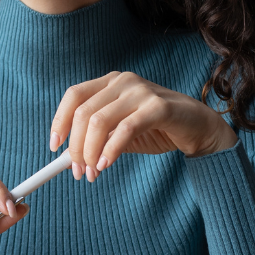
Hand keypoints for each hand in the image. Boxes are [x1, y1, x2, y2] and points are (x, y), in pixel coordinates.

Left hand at [50, 71, 237, 182]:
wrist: (199, 129)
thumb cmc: (157, 129)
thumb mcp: (121, 132)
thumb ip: (97, 139)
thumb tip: (68, 157)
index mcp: (110, 82)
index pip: (74, 96)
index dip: (60, 121)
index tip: (54, 147)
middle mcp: (123, 81)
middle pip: (83, 113)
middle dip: (75, 146)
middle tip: (78, 171)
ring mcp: (141, 91)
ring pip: (99, 122)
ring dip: (90, 152)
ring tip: (92, 173)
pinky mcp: (158, 107)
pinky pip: (125, 129)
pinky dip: (110, 150)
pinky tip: (106, 164)